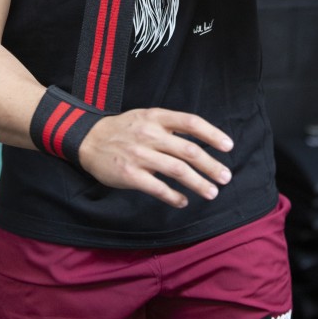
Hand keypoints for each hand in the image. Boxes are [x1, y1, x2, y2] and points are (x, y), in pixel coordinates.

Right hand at [77, 107, 233, 207]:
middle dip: (211, 165)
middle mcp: (150, 134)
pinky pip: (158, 188)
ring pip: (177, 170)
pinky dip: (174, 196)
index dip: (212, 134)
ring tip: (212, 192)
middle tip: (226, 177)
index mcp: (156, 117)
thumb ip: (169, 126)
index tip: (228, 146)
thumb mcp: (146, 117)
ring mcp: (140, 155)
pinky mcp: (130, 175)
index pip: (190, 122)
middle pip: (189, 150)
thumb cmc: (123, 129)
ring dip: (198, 183)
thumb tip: (200, 141)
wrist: (89, 140)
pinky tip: (183, 201)